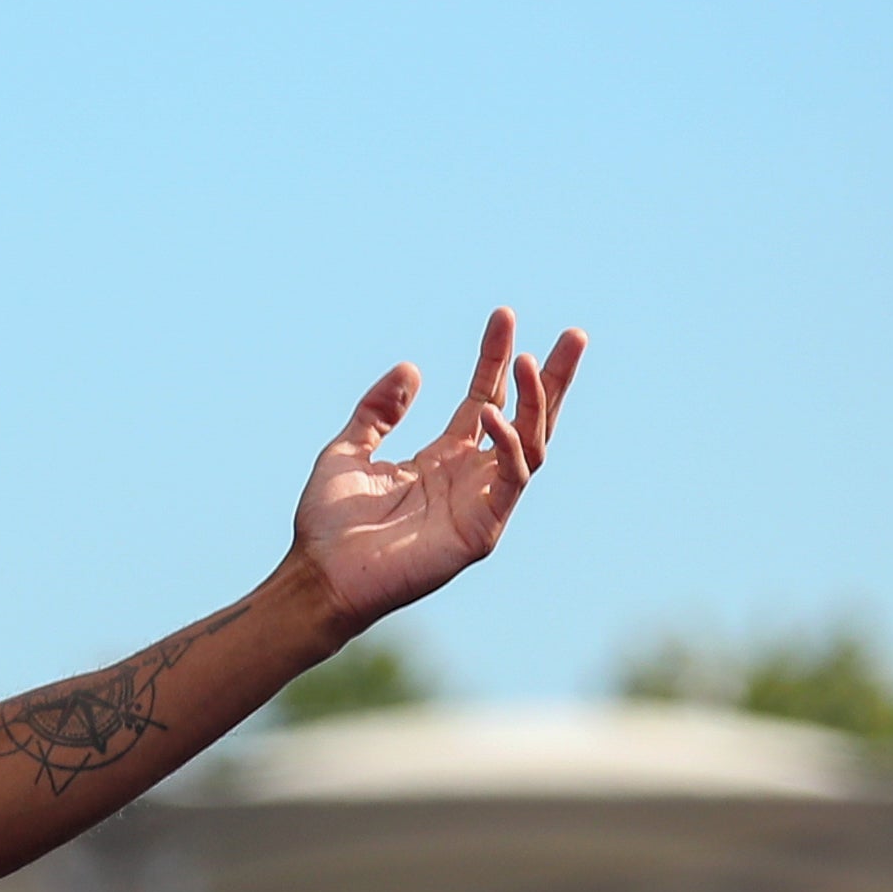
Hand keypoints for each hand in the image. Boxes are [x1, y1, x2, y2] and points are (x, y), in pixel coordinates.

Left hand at [290, 308, 584, 626]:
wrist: (318, 576)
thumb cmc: (328, 524)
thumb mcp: (348, 449)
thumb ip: (378, 411)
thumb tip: (412, 367)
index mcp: (443, 459)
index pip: (485, 399)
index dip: (496, 358)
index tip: (504, 315)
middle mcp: (470, 478)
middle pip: (526, 419)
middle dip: (551, 378)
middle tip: (574, 334)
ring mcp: (481, 504)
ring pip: (532, 444)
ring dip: (537, 402)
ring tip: (530, 361)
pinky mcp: (482, 530)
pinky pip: (512, 480)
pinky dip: (509, 444)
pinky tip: (489, 411)